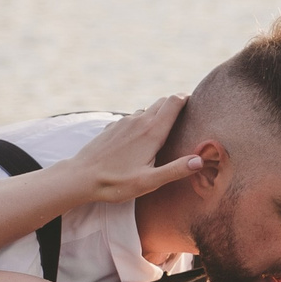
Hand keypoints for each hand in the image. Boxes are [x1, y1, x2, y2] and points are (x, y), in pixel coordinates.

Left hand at [66, 99, 202, 204]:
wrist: (80, 177)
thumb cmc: (115, 183)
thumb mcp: (149, 182)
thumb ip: (175, 170)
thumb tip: (200, 160)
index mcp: (152, 132)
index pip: (174, 102)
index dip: (187, 99)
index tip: (197, 104)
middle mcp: (138, 120)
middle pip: (163, 101)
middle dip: (176, 104)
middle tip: (187, 115)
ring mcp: (124, 122)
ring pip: (148, 109)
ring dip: (159, 113)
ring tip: (166, 129)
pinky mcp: (113, 126)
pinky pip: (133, 117)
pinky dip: (143, 121)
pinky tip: (141, 138)